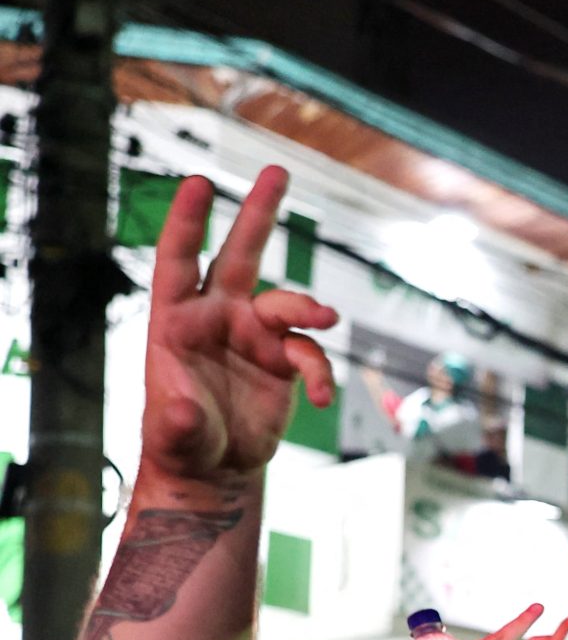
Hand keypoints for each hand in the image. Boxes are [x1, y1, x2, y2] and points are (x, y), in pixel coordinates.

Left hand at [140, 168, 340, 486]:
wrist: (216, 468)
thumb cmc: (180, 443)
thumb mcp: (171, 434)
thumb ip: (175, 420)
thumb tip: (183, 411)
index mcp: (177, 321)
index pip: (178, 261)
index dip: (186, 222)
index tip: (198, 182)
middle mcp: (218, 318)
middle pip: (240, 254)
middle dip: (258, 212)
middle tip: (277, 171)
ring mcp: (254, 336)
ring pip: (289, 304)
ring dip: (309, 307)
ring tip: (325, 320)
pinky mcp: (284, 362)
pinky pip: (312, 353)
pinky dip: (322, 371)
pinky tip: (322, 397)